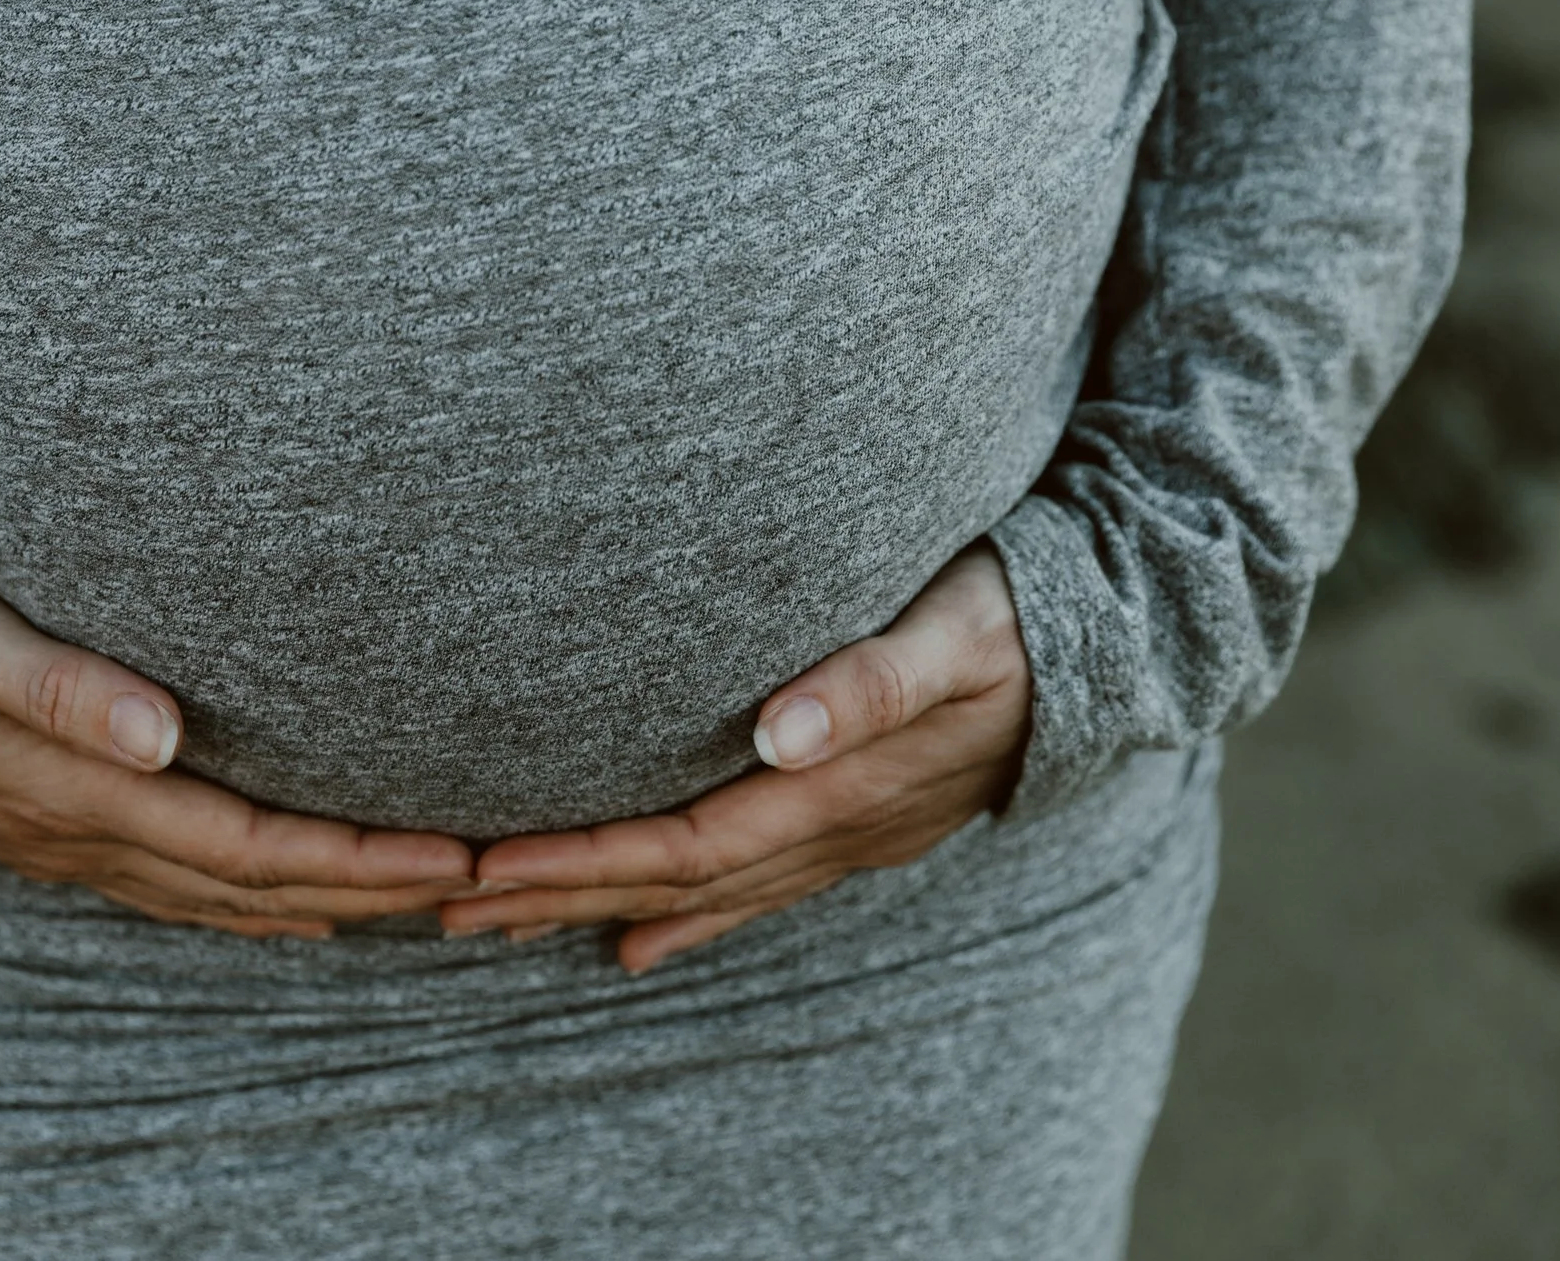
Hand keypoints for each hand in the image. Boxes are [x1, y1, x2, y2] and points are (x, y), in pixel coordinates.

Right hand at [0, 553, 476, 938]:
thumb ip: (61, 682)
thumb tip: (165, 734)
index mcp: (84, 791)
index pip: (252, 844)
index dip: (357, 859)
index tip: (454, 853)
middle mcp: (94, 835)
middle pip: (261, 886)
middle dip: (377, 890)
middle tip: (486, 883)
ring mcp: (80, 844)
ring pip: (231, 900)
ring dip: (332, 905)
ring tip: (427, 903)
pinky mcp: (69, 830)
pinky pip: (186, 892)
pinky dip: (259, 908)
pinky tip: (304, 912)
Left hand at [439, 543, 1033, 971]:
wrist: (1115, 649)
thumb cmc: (1019, 617)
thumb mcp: (955, 631)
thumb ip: (869, 680)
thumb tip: (777, 731)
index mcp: (833, 789)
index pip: (678, 842)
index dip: (580, 859)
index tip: (486, 866)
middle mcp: (829, 830)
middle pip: (669, 881)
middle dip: (555, 897)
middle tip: (444, 908)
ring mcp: (842, 836)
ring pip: (699, 893)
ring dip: (599, 908)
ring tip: (502, 930)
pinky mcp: (853, 822)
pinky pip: (750, 888)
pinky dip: (685, 917)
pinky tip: (632, 943)